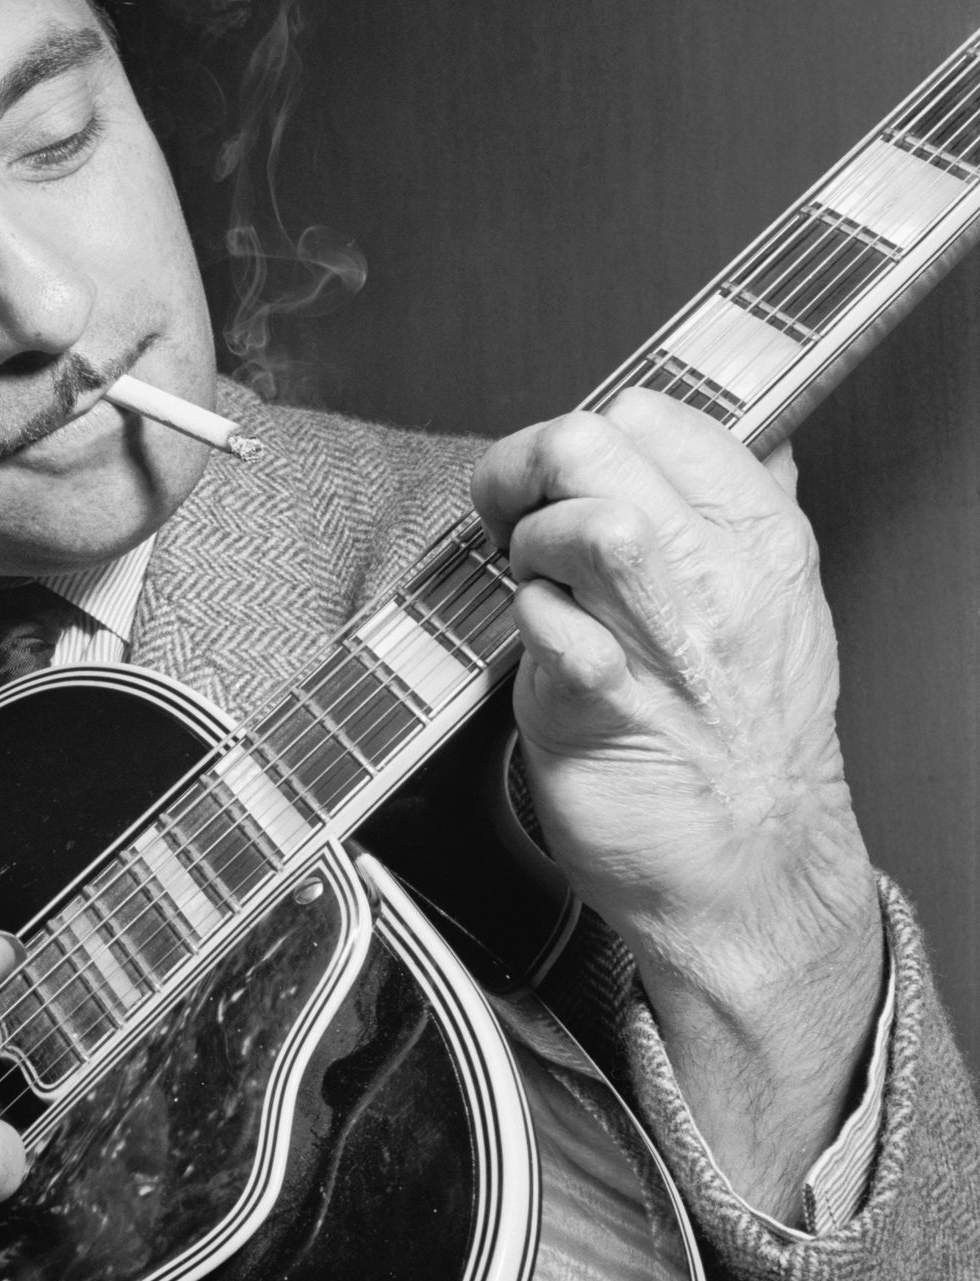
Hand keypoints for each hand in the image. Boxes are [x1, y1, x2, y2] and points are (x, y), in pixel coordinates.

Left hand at [472, 388, 882, 1212]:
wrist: (749, 868)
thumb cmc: (738, 738)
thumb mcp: (770, 601)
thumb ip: (740, 513)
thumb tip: (737, 437)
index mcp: (760, 533)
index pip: (652, 412)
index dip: (580, 433)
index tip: (554, 479)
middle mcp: (721, 574)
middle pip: (593, 442)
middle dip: (525, 471)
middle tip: (509, 521)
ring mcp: (666, 639)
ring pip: (583, 519)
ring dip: (527, 542)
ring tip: (530, 582)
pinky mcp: (604, 704)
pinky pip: (546, 622)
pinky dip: (523, 623)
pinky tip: (538, 648)